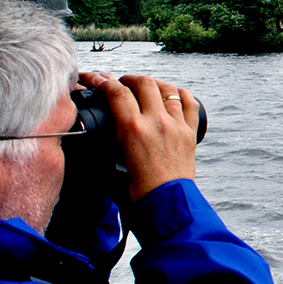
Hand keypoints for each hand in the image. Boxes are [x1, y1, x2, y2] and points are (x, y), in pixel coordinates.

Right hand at [78, 71, 198, 201]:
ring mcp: (176, 125)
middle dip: (129, 79)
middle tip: (121, 83)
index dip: (103, 81)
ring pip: (167, 88)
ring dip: (153, 84)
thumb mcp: (110, 167)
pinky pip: (189, 102)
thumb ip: (102, 149)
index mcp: (133, 129)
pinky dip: (179, 94)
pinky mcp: (190, 132)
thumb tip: (92, 142)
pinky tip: (172, 94)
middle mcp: (156, 122)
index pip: (116, 92)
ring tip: (145, 87)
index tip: (95, 78)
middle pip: (144, 83)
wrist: (167, 205)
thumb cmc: (137, 192)